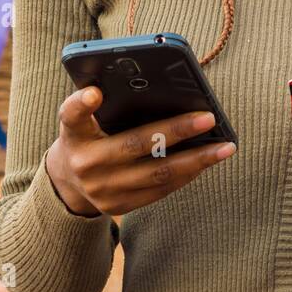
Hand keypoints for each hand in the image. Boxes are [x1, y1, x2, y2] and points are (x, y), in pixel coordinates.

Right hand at [44, 85, 237, 215]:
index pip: (72, 114)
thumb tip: (148, 85)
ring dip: (196, 160)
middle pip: (136, 144)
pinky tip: (206, 162)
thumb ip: (101, 103)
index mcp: (74, 132)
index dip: (82, 103)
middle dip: (177, 131)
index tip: (95, 92)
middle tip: (208, 118)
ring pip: (157, 174)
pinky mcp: (118, 206)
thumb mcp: (83, 117)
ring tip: (224, 146)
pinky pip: (159, 191)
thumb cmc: (86, 136)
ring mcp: (103, 189)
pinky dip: (186, 175)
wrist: (67, 181)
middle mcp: (85, 163)